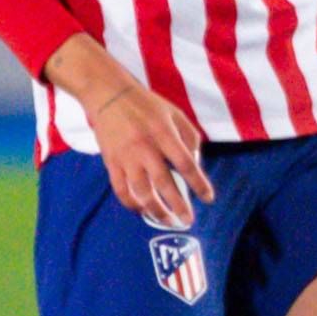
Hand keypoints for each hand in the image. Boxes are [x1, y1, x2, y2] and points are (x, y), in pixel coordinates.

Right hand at [48, 38, 211, 225]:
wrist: (108, 94)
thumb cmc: (146, 104)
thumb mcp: (174, 113)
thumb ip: (189, 137)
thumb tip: (197, 163)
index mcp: (164, 133)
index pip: (185, 163)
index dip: (199, 183)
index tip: (208, 198)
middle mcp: (145, 147)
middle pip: (164, 183)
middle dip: (178, 205)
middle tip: (187, 221)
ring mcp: (126, 157)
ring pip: (141, 192)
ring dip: (155, 210)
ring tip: (166, 220)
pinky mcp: (111, 162)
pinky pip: (121, 190)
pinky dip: (132, 204)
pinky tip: (142, 210)